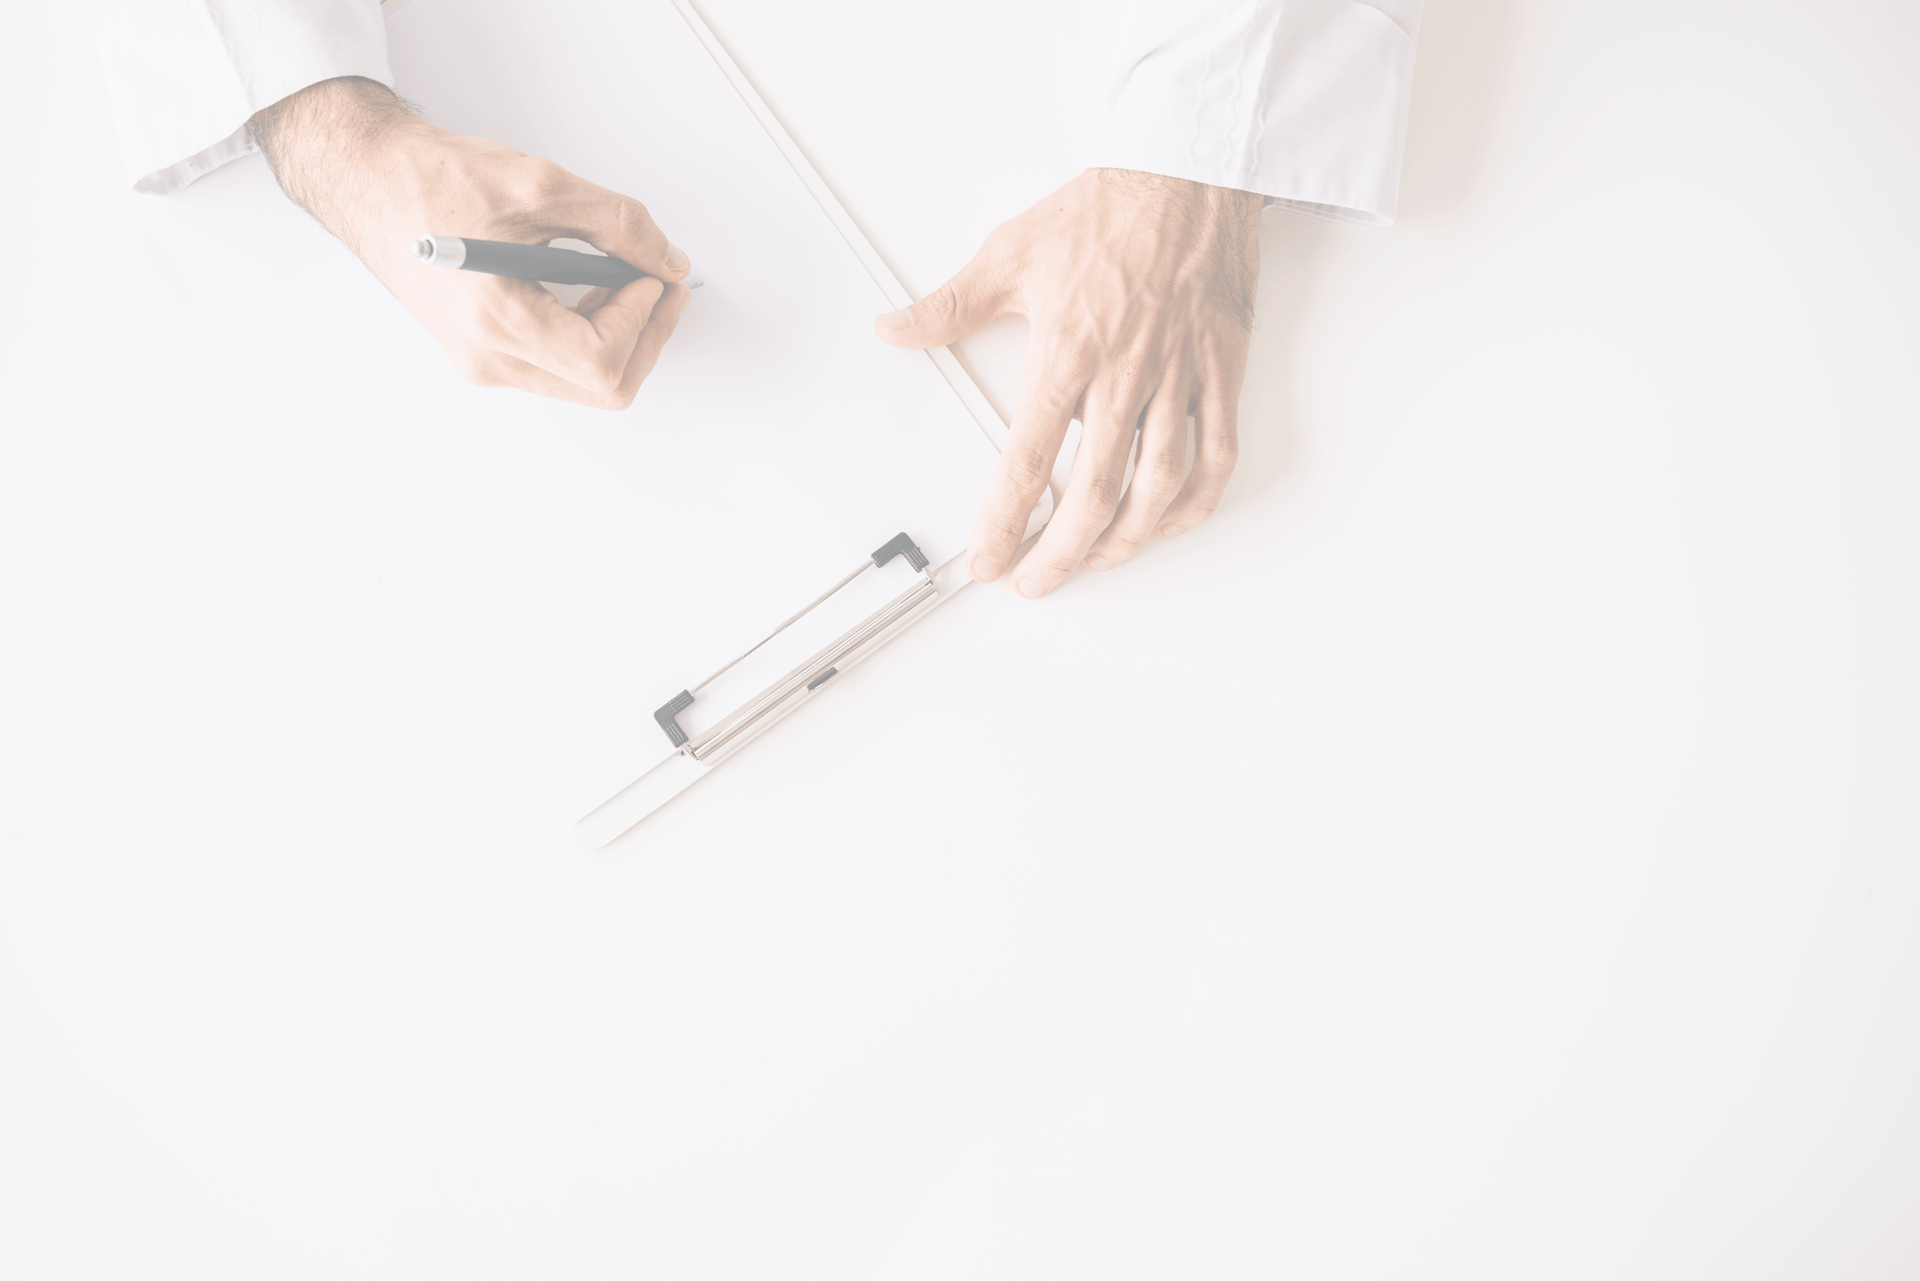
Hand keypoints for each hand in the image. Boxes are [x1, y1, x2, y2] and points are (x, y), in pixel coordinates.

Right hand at [248, 77, 692, 408]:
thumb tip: (667, 261)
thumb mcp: (541, 185)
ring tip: (621, 278)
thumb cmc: (435, 179)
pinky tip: (589, 290)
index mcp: (496, 322)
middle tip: (660, 282)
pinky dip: (590, 334)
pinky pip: (559, 367)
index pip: (601, 361)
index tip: (653, 276)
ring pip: (585, 383)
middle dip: (646, 335)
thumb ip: (619, 226)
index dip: (644, 320)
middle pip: (603, 387)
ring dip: (620, 334)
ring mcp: (485, 363)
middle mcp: (489, 358)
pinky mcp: (485, 354)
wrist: (373, 181)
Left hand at [873, 169, 1261, 595]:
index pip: (1029, 460)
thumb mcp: (1010, 252)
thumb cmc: (1106, 210)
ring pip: (1159, 485)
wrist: (1188, 171)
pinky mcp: (1220, 370)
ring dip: (1126, 537)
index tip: (991, 560)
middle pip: (1095, 492)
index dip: (1006, 523)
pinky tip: (1169, 521)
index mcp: (1067, 352)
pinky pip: (1217, 454)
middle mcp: (1125, 374)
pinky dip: (1196, 501)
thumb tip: (894, 328)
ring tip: (1097, 559)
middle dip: (1062, 551)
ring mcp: (1178, 376)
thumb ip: (948, 305)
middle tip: (1038, 578)